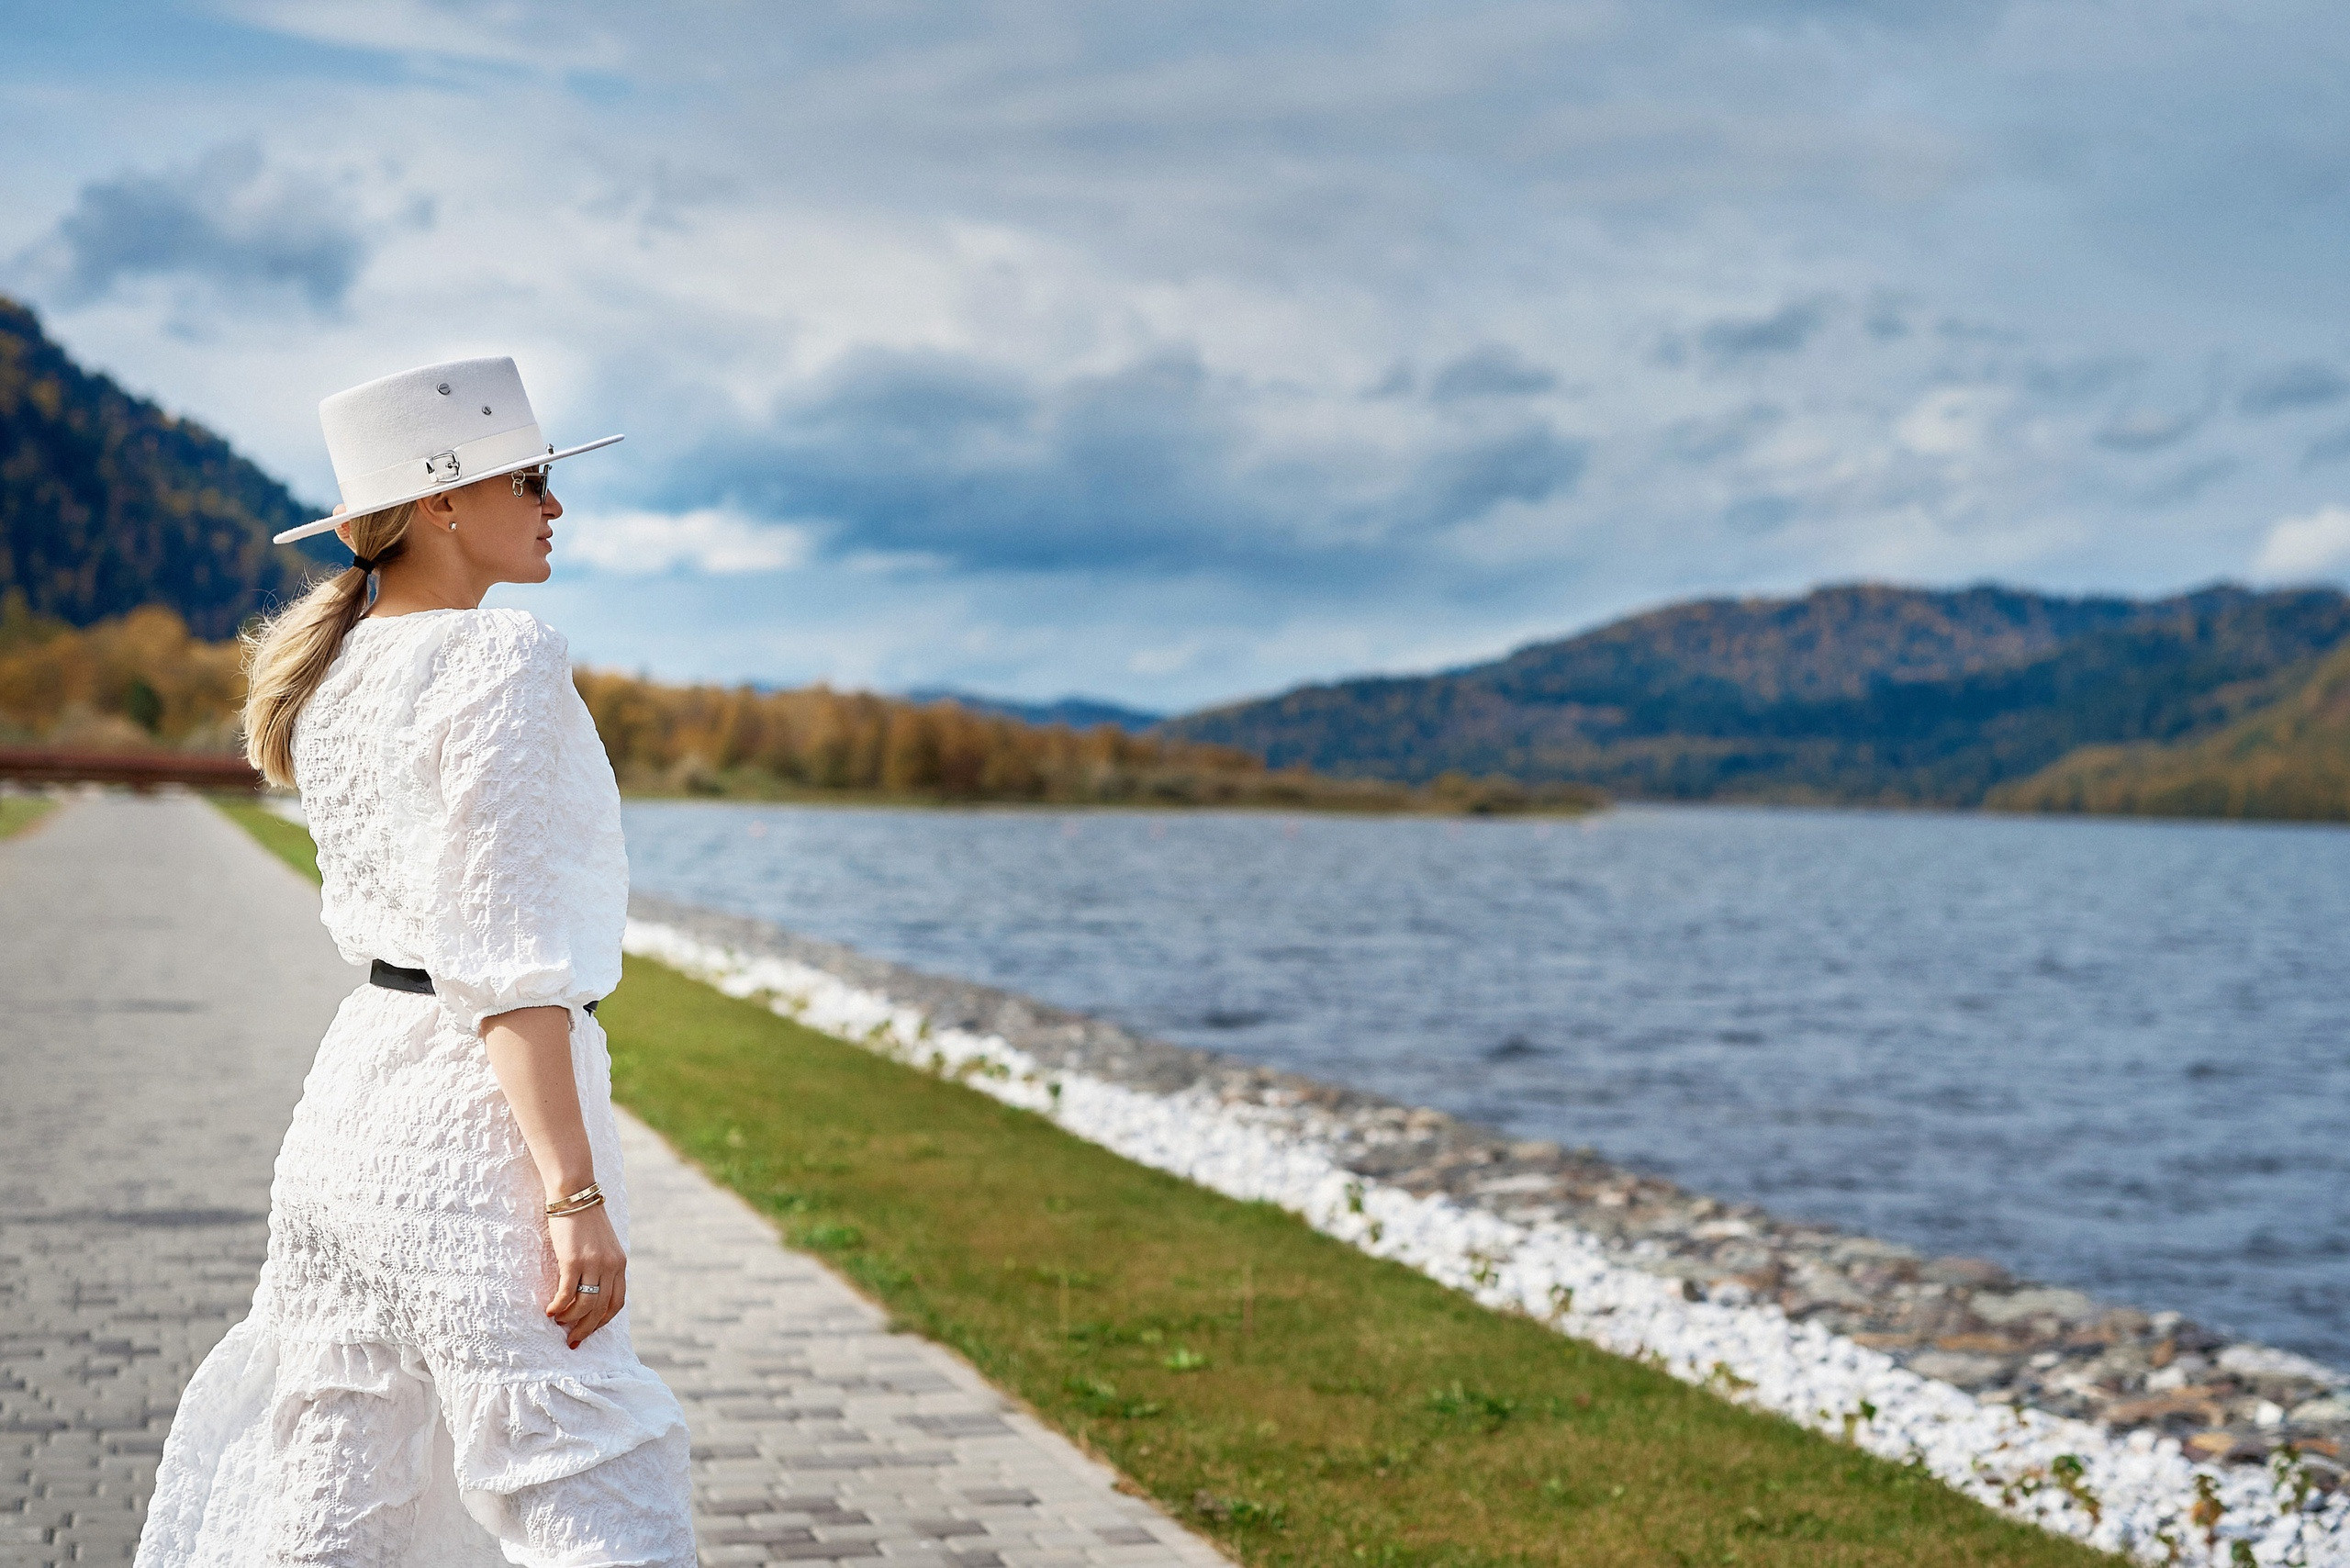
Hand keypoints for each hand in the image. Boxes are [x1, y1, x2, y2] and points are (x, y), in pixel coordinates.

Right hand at [545, 1203, 627, 1349]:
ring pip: (585, 1305)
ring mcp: (593, 1263)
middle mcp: (610, 1265)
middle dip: (586, 1329)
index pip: (617, 1302)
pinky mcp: (573, 1260)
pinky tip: (550, 1311)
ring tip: (558, 1323)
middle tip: (572, 1340)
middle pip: (601, 1308)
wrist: (574, 1195)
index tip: (589, 1330)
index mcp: (620, 1263)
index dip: (603, 1321)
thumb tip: (592, 1290)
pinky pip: (567, 1293)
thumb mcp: (602, 1244)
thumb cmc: (584, 1220)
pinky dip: (559, 1307)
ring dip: (570, 1320)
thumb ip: (602, 1265)